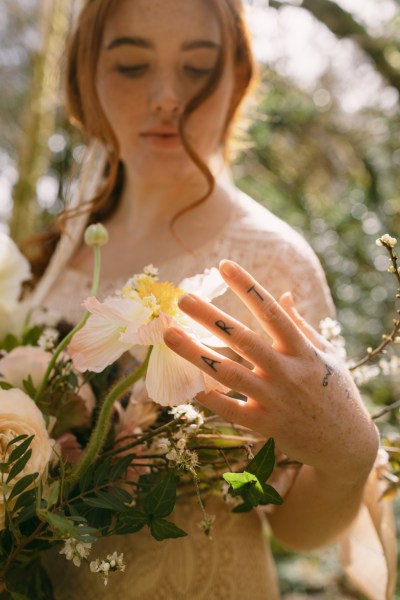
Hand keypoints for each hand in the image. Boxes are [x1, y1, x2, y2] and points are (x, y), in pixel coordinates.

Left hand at [164, 260, 377, 483]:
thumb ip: (302, 325)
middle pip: (243, 339)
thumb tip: (284, 295)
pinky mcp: (264, 425)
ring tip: (170, 335)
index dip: (247, 287)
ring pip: (228, 373)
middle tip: (183, 298)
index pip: (271, 312)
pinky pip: (229, 409)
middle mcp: (286, 372)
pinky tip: (184, 382)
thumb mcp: (327, 354)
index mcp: (302, 350)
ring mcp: (274, 399)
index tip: (224, 265)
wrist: (345, 444)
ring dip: (196, 353)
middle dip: (212, 318)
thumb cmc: (336, 392)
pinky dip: (207, 397)